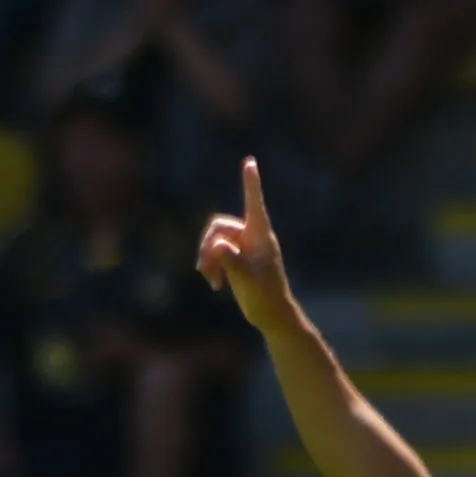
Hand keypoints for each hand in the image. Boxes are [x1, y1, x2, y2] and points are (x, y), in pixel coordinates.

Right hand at [195, 157, 298, 329]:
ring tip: (211, 281)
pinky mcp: (236, 259)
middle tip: (205, 270)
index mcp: (261, 235)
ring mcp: (243, 247)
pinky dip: (211, 266)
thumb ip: (231, 260)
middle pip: (220, 227)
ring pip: (214, 241)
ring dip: (207, 259)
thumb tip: (217, 247)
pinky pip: (215, 253)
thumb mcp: (247, 279)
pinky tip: (216, 285)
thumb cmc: (265, 296)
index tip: (250, 162)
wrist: (271, 314)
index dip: (251, 183)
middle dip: (208, 246)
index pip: (254, 204)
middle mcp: (252, 236)